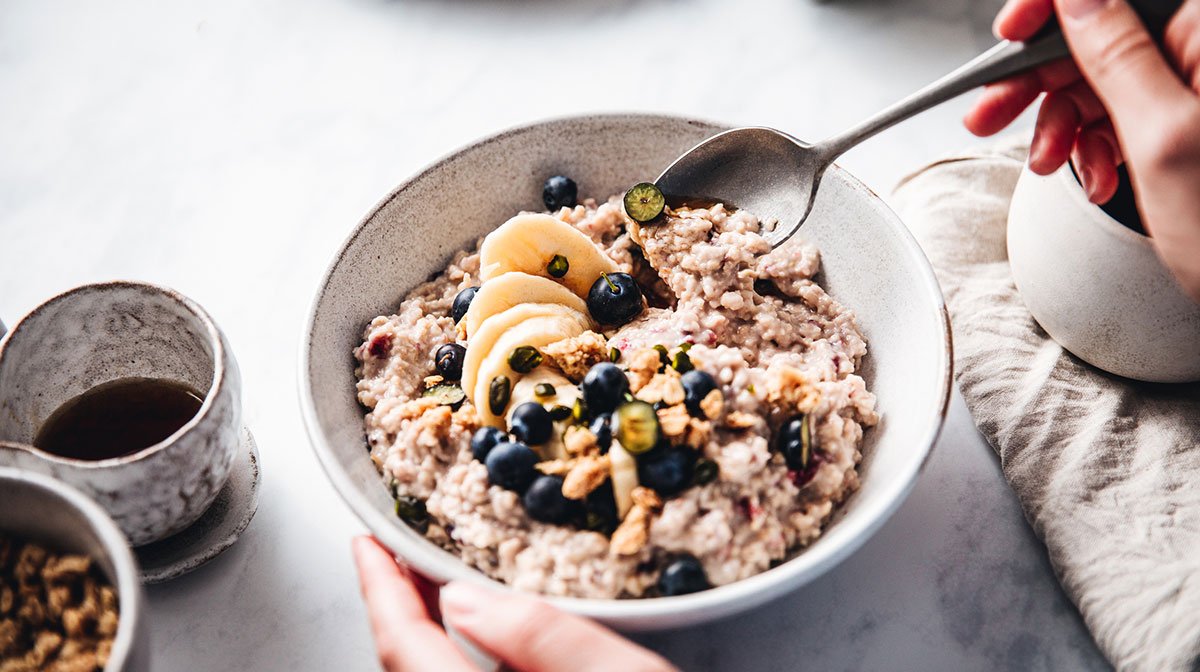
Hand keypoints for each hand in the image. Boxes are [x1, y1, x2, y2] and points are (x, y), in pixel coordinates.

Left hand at [352, 536, 676, 671]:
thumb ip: (543, 639)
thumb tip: (464, 600)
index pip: (405, 648)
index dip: (380, 589)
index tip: (368, 543)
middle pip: (405, 669)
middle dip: (397, 607)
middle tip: (399, 551)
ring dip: (422, 637)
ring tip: (431, 585)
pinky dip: (449, 662)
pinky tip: (477, 640)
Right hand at [964, 0, 1199, 300]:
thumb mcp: (1163, 138)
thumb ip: (1117, 56)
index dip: (1051, 8)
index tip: (1010, 36)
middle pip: (1098, 37)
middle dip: (1040, 79)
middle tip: (989, 112)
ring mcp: (1193, 92)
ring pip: (1101, 83)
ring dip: (1062, 125)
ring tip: (1046, 163)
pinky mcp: (1185, 126)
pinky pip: (1120, 118)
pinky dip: (1093, 147)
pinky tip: (1094, 176)